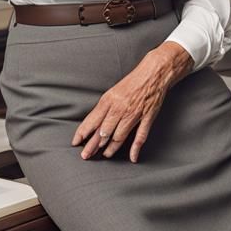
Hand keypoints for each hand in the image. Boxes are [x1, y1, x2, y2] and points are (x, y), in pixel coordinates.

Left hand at [71, 41, 193, 162]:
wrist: (154, 73)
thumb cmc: (132, 82)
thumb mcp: (113, 92)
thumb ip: (104, 108)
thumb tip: (94, 123)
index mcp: (109, 100)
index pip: (92, 120)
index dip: (83, 133)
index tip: (76, 142)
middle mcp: (119, 108)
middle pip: (103, 131)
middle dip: (93, 145)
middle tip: (86, 155)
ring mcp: (134, 113)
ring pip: (119, 136)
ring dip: (111, 148)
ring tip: (105, 155)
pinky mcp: (147, 117)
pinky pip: (140, 136)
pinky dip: (135, 148)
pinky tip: (132, 157)